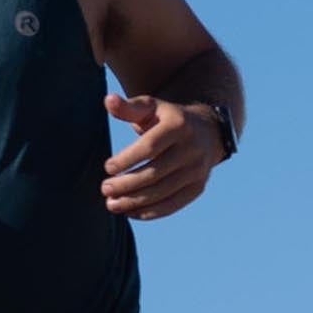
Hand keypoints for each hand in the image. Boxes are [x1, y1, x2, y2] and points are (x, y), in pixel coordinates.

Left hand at [101, 93, 219, 220]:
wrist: (208, 132)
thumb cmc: (168, 119)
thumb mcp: (151, 107)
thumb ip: (128, 107)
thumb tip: (108, 100)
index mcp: (179, 125)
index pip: (150, 147)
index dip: (128, 159)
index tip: (108, 167)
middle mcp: (191, 149)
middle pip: (155, 173)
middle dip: (127, 184)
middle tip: (104, 189)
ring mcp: (197, 171)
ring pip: (162, 192)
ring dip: (134, 201)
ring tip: (111, 204)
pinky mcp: (197, 188)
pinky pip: (172, 204)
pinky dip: (150, 212)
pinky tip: (129, 212)